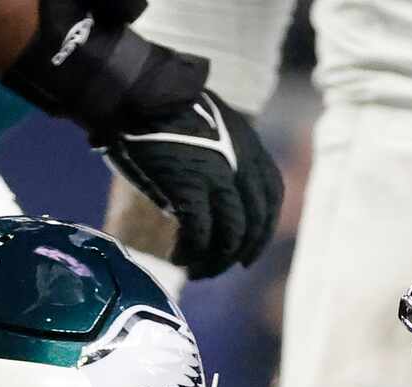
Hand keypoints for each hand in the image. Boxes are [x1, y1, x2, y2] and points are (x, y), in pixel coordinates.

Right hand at [98, 85, 282, 278]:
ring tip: (193, 270)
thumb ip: (221, 156)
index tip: (246, 254)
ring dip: (213, 262)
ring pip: (230, 237)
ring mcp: (218, 175)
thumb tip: (208, 192)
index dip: (262, 232)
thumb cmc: (165, 107)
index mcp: (251, 146)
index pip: (271, 199)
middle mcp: (241, 163)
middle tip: (213, 270)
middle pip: (254, 225)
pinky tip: (178, 258)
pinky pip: (199, 234)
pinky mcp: (190, 186)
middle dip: (236, 255)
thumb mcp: (212, 126)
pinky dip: (190, 253)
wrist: (140, 91)